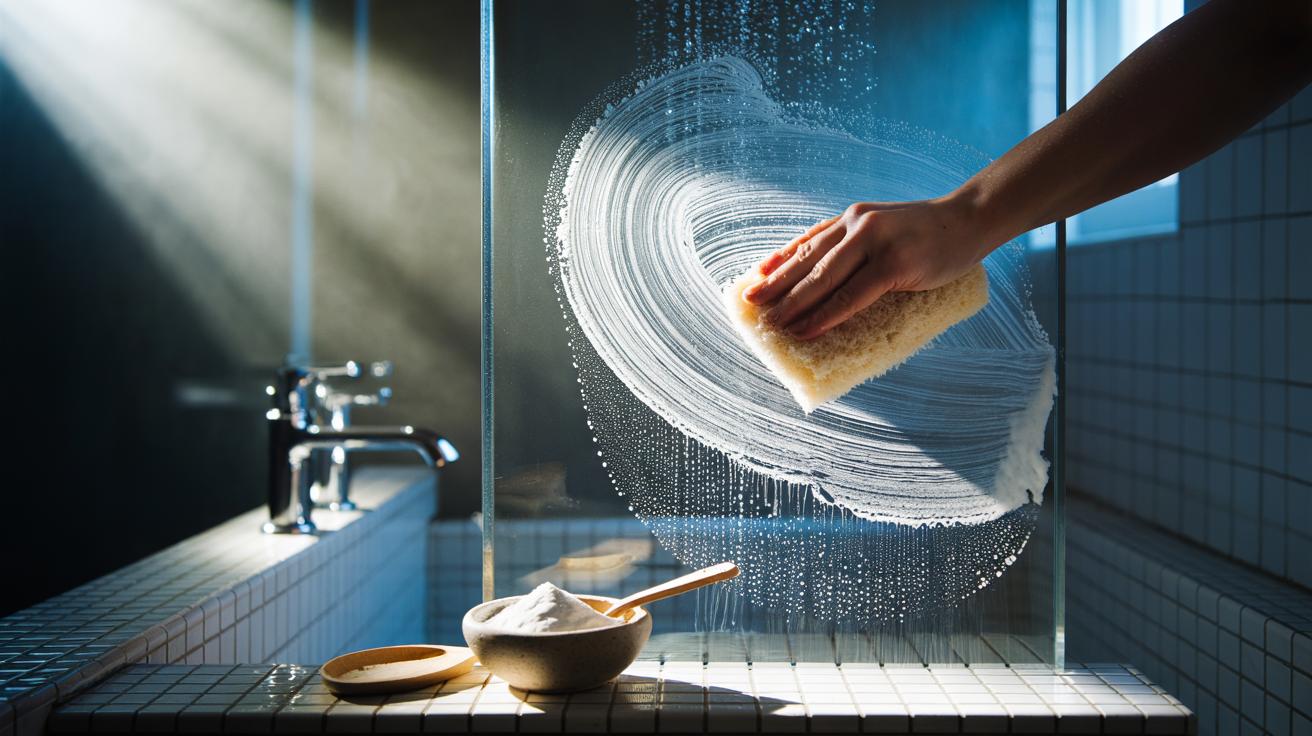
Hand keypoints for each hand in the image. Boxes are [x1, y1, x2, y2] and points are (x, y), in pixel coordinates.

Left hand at [742, 192, 991, 340]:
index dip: (779, 262)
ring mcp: (875, 243)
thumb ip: (856, 244)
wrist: (971, 219)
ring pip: (823, 278)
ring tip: (773, 322)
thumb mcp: (885, 228)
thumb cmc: (928, 232)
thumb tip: (826, 275)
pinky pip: (851, 295)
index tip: (755, 277)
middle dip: (776, 285)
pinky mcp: (893, 264)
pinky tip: (808, 327)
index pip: (807, 242)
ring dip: (794, 303)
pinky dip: (826, 314)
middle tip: (751, 304)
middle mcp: (856, 225)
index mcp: (852, 218)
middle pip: (808, 261)